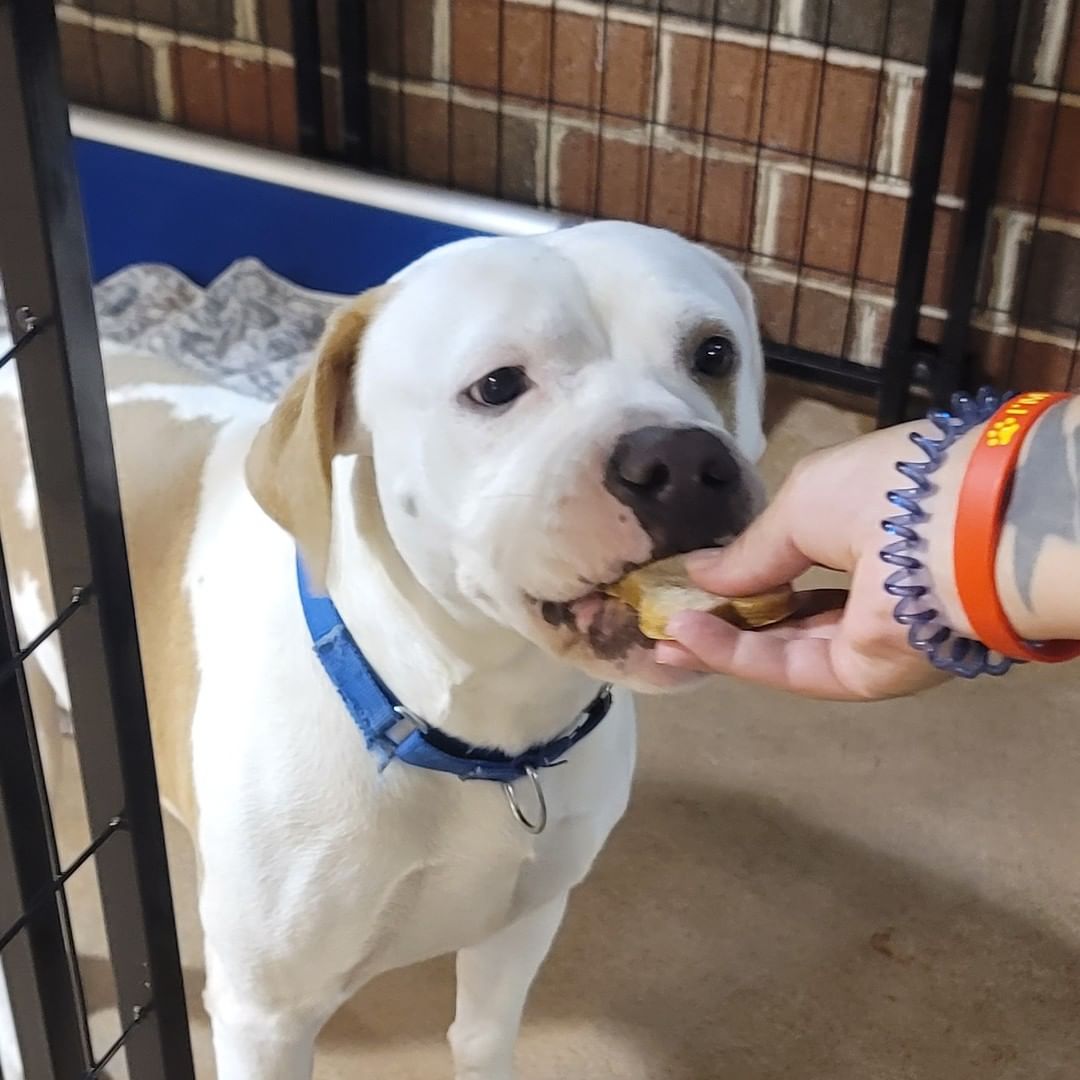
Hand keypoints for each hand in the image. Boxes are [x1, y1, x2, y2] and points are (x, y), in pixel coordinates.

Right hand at [655, 422, 964, 700]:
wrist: (948, 534)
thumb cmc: (878, 493)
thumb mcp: (799, 504)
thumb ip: (750, 551)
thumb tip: (700, 573)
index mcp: (868, 532)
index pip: (799, 559)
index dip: (745, 570)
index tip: (692, 575)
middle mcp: (871, 588)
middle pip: (788, 611)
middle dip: (726, 612)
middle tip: (668, 611)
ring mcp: (869, 636)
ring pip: (782, 646)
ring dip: (719, 639)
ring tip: (664, 628)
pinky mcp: (863, 675)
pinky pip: (788, 666)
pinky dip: (734, 655)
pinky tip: (687, 635)